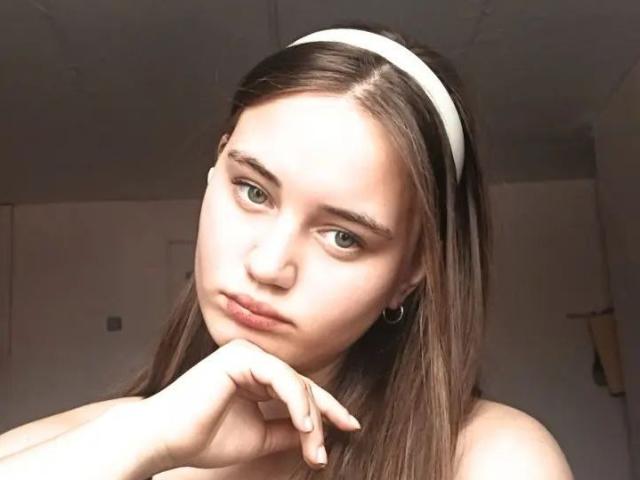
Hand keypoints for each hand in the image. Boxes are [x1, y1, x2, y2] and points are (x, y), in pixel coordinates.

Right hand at [138, 339, 359, 471]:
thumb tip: (317, 432)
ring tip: (315, 447)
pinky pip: (281, 378)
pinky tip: (305, 426)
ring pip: (295, 383)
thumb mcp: (258, 436)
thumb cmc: (202, 438)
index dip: (326, 410)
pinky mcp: (240, 356)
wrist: (163, 441)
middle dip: (322, 417)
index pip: (298, 389)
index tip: (350, 427)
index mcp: (253, 374)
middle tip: (331, 446)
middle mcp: (251, 359)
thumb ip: (287, 430)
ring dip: (311, 416)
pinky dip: (297, 402)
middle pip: (301, 385)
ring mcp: (245, 354)